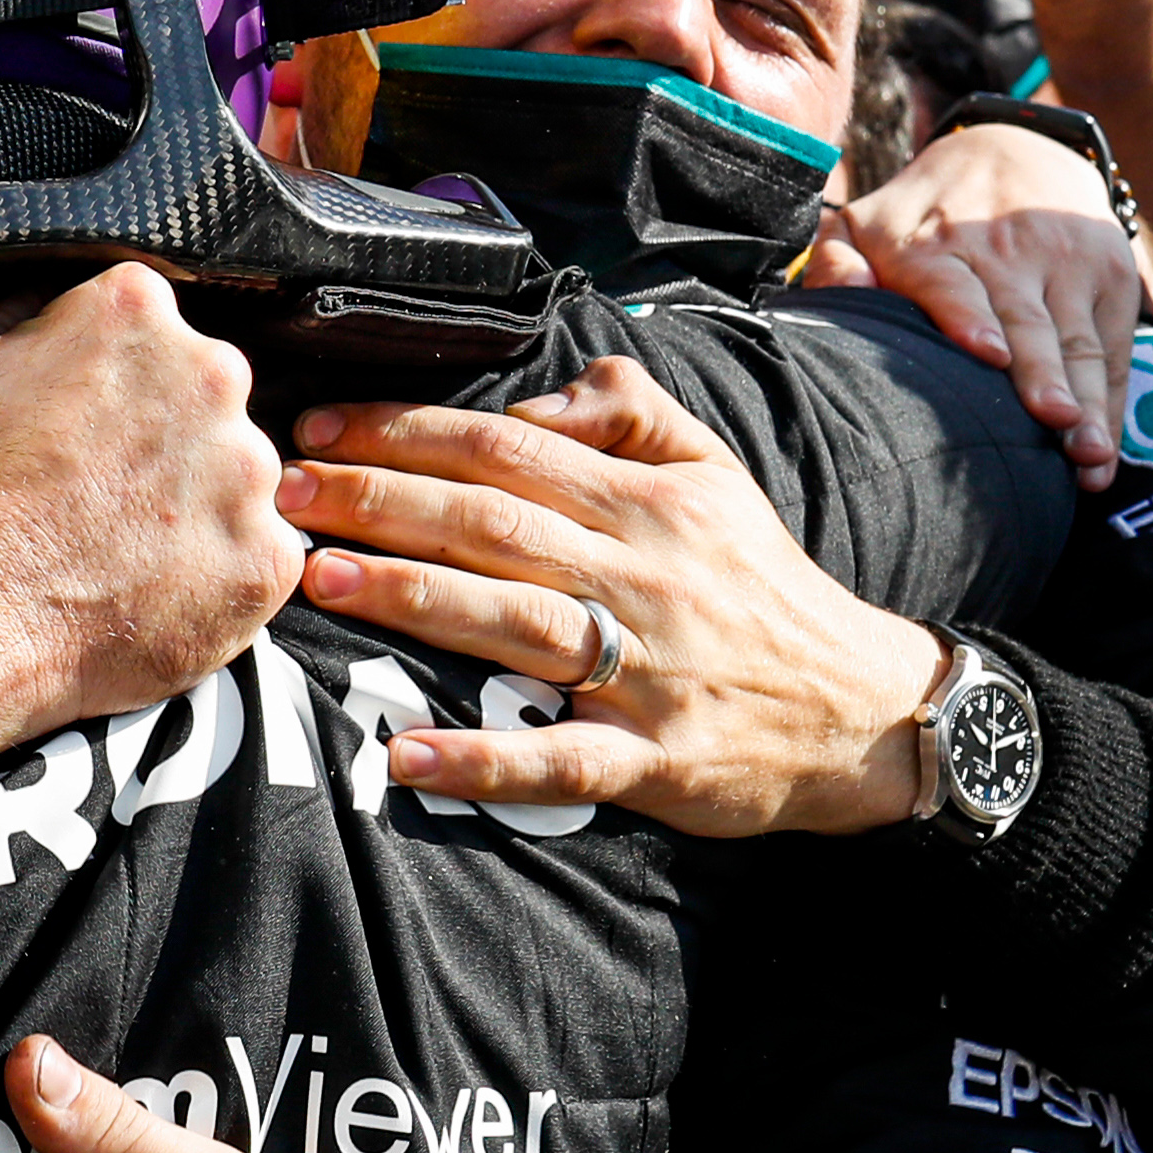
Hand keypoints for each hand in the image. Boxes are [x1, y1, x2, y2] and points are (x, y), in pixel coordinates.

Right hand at [0, 265, 298, 729]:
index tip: (97, 410)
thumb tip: (63, 335)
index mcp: (134, 311)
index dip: (119, 371)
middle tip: (106, 489)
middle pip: (207, 394)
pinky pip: (257, 558)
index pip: (150, 319)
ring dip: (198, 505)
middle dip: (168, 435)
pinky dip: (216, 577)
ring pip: (238, 477)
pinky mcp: (265, 558)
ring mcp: (246, 470)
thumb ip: (44, 336)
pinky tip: (153, 593)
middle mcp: (209, 376)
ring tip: (123, 551)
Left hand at [282, 354, 946, 834]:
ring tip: (318, 581)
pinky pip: (559, 758)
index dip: (406, 432)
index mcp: (642, 503)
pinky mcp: (652, 758)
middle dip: (379, 501)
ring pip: (513, 621)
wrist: (868, 710)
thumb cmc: (766, 588)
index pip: (505, 447)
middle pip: (490, 523)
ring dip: (411, 599)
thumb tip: (537, 393)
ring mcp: (643, 671)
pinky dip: (482, 759)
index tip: (320, 429)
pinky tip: (405, 754)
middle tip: (284, 493)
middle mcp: (637, 576)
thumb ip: (629, 412)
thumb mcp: (716, 474)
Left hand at [802, 123, 1152, 487]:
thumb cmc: (922, 213)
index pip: (953, 282)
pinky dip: (1112, 399)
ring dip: (1088, 401)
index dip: (970, 316)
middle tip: (1055, 422)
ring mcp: (1065, 263)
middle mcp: (1007, 251)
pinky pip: (1114, 347)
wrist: (1015, 148)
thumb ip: (837, 261)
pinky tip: (1105, 446)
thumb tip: (843, 294)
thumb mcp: (865, 221)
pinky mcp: (1110, 274)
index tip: (988, 353)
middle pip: (1028, 322)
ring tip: (1088, 454)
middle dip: (1044, 375)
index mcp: (936, 244)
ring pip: (1078, 341)